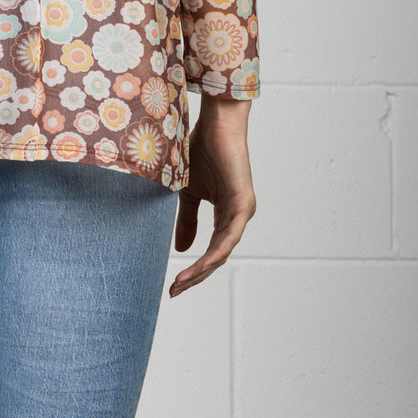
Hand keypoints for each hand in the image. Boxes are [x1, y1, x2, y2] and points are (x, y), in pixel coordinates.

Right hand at [169, 97, 255, 298]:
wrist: (214, 126)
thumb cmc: (202, 153)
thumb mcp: (188, 194)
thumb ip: (187, 222)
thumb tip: (182, 251)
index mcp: (226, 216)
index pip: (210, 252)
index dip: (193, 270)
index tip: (174, 285)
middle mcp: (237, 218)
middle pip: (217, 258)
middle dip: (195, 277)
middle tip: (175, 292)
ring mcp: (242, 212)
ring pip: (223, 252)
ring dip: (201, 270)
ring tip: (181, 283)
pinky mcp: (243, 204)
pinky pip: (229, 237)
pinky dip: (214, 253)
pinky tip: (200, 265)